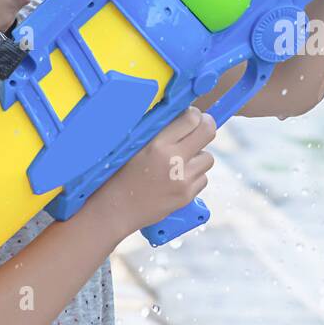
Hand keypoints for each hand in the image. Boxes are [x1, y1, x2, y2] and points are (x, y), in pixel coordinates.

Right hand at [88, 105, 216, 233]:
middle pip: (208, 132)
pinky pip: (203, 178)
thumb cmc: (119, 174)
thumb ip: (158, 131)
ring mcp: (183, 180)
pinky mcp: (187, 196)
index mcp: (158, 144)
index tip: (190, 116)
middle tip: (199, 128)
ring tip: (180, 161)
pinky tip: (176, 179)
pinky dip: (194, 176)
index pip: (192, 118)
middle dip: (206, 126)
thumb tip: (180, 115)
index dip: (194, 114)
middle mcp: (174, 160)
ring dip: (198, 156)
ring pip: (208, 157)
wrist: (115, 209)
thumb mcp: (133, 146)